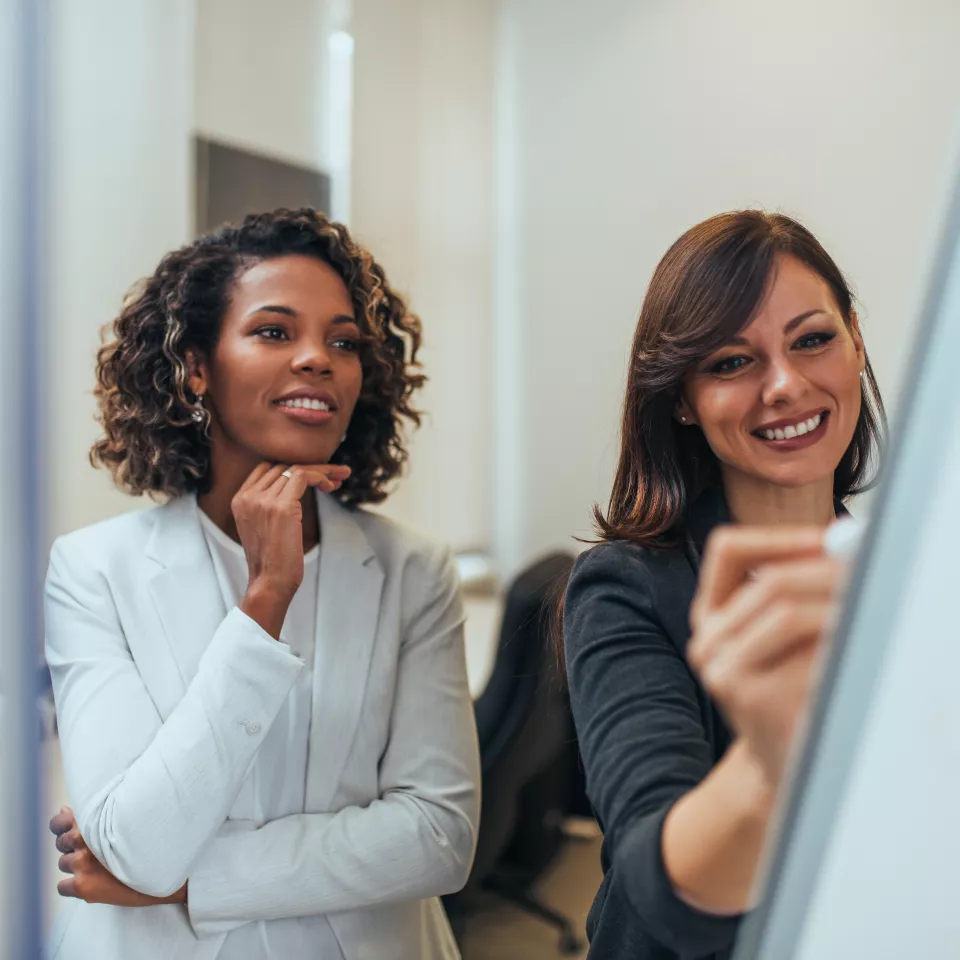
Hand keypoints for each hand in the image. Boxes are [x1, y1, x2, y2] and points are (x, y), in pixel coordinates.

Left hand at [49, 807, 185, 906]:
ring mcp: (82, 864)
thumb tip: (64, 809)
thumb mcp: (121, 819)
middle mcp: (83, 840)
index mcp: (93, 821)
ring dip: (76, 866)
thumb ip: (92, 814)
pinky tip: (92, 882)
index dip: (61, 827)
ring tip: (98, 866)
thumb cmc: (146, 838)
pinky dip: (73, 886)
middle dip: (72, 847)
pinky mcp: (83, 886)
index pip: (58, 822)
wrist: (164, 868)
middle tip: (92, 852)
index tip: (71, 831)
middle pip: (61, 844)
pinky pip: (63, 887)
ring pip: (63, 864)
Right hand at [232, 461, 349, 636]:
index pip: (267, 468)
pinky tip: (331, 487)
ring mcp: (263, 499)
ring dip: (323, 470)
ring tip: (342, 477)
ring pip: (296, 468)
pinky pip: (304, 476)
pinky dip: (321, 477)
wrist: (270, 582)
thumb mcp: (263, 526)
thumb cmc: (273, 561)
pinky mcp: (282, 506)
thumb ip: (270, 505)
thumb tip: (295, 490)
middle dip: (313, 466)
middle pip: (283, 465)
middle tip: (337, 473)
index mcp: (239, 499)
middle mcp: (248, 496)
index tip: (315, 474)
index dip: (292, 467)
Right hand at [687, 526, 848, 788]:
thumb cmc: (790, 695)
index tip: (823, 538)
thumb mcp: (780, 638)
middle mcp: (707, 641)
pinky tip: (849, 656)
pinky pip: (807, 655)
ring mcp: (725, 671)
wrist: (783, 765)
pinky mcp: (754, 698)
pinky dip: (837, 647)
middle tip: (867, 568)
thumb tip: (844, 545)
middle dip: (826, 571)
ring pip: (789, 614)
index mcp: (710, 616)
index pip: (726, 551)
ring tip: (866, 610)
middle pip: (768, 582)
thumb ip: (795, 593)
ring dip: (838, 607)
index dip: (775, 538)